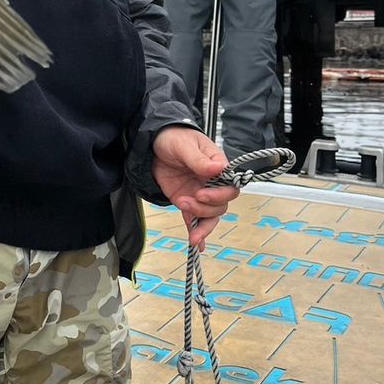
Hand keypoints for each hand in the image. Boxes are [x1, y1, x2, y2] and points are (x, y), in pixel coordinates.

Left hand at [150, 126, 237, 251]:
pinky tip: (197, 246)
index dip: (219, 194)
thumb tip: (219, 169)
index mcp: (218, 167)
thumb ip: (199, 160)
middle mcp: (212, 183)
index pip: (230, 186)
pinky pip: (194, 220)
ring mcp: (200, 194)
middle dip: (205, 207)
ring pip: (210, 216)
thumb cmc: (174, 137)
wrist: (153, 143)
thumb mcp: (185, 146)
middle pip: (221, 205)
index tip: (202, 193)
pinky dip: (196, 232)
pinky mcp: (187, 201)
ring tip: (182, 208)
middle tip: (186, 200)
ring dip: (199, 221)